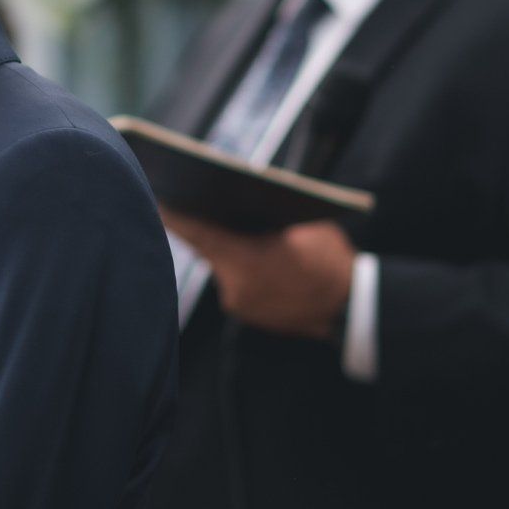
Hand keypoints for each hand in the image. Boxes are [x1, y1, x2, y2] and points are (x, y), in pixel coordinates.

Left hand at [162, 210, 354, 339]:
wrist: (352, 309)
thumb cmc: (330, 259)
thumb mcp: (302, 224)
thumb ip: (267, 213)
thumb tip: (240, 200)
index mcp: (244, 261)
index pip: (197, 233)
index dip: (175, 214)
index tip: (156, 196)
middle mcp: (233, 287)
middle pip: (206, 248)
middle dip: (199, 224)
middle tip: (184, 197)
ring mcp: (239, 304)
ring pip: (220, 264)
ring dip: (220, 245)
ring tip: (214, 217)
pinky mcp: (247, 313)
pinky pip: (233, 279)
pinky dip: (235, 263)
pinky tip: (239, 245)